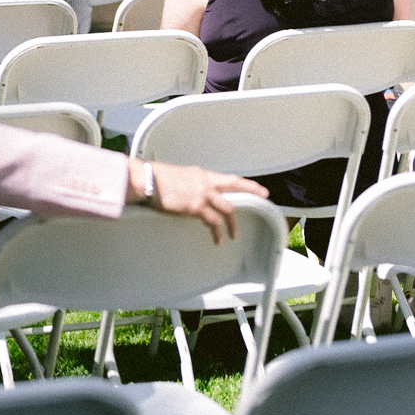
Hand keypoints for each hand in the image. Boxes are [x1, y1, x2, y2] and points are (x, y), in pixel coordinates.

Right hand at [128, 159, 267, 244]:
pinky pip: (212, 222)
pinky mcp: (195, 206)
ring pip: (227, 208)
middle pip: (235, 185)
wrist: (149, 180)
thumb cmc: (159, 180)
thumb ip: (193, 184)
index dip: (245, 183)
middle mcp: (206, 181)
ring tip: (234, 236)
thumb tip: (196, 192)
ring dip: (233, 224)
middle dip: (252, 189)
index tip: (257, 187)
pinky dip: (217, 232)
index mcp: (203, 174)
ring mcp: (202, 193)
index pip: (229, 178)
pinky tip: (217, 240)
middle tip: (265, 196)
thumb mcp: (181, 177)